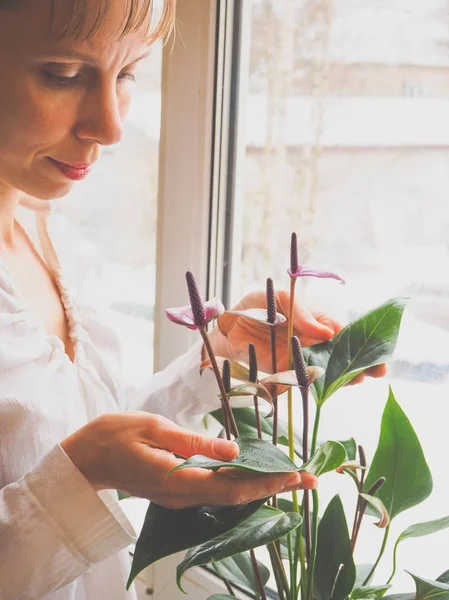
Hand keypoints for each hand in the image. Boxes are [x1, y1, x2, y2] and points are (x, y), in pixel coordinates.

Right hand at [61, 411, 316, 508]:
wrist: (83, 459)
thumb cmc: (114, 435)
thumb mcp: (153, 427)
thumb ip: (193, 441)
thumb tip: (234, 450)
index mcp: (177, 479)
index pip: (232, 487)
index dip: (267, 483)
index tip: (297, 476)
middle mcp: (182, 495)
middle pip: (236, 497)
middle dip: (274, 488)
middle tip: (308, 480)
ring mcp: (178, 496)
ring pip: (227, 497)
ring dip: (260, 487)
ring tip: (289, 477)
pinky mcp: (174, 491)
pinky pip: (214, 492)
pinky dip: (239, 484)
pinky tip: (252, 475)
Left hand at [210, 289, 385, 383]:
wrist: (226, 330)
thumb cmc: (253, 308)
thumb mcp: (277, 299)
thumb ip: (300, 313)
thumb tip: (325, 332)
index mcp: (313, 321)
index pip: (341, 330)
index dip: (359, 338)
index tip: (374, 347)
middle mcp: (312, 342)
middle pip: (342, 353)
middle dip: (362, 361)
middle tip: (378, 369)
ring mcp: (303, 360)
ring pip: (331, 370)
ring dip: (348, 376)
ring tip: (364, 379)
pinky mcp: (289, 375)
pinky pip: (310, 382)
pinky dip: (325, 386)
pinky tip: (339, 388)